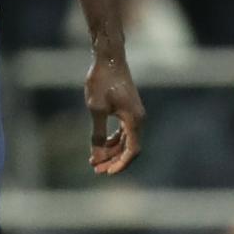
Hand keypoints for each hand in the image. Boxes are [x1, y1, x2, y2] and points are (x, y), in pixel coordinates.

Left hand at [84, 50, 143, 173]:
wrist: (109, 60)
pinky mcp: (129, 110)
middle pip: (129, 148)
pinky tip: (100, 146)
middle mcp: (139, 120)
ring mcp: (135, 115)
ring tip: (95, 161)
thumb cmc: (102, 82)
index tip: (106, 173)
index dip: (120, 164)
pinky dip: (113, 140)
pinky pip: (124, 132)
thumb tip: (97, 156)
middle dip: (113, 160)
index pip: (132, 151)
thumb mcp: (96, 110)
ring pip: (126, 141)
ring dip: (112, 151)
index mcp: (134, 121)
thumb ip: (98, 135)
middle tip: (96, 170)